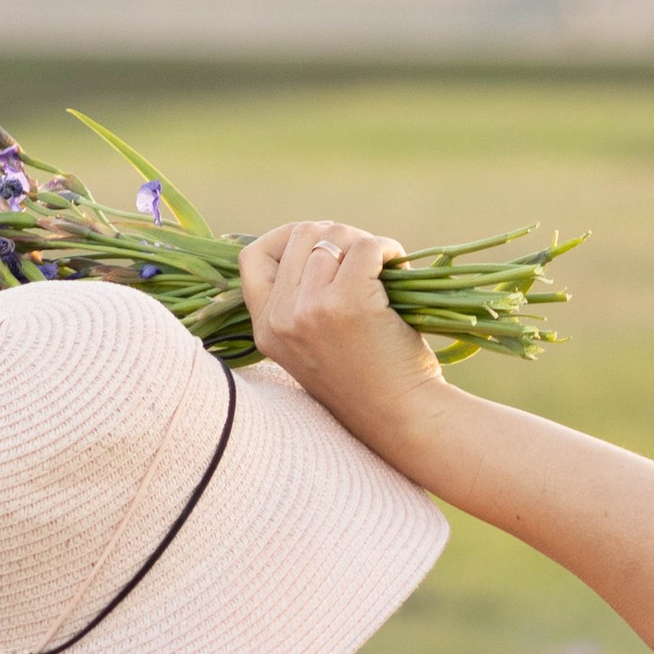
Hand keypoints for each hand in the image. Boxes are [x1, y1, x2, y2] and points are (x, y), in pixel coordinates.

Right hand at [239, 219, 442, 459]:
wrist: (400, 418)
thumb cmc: (364, 382)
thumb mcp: (308, 346)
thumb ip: (296, 303)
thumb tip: (312, 237)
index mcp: (265, 330)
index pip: (253, 258)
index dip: (285, 238)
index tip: (319, 245)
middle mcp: (281, 318)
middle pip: (300, 235)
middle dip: (336, 236)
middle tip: (363, 259)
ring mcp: (312, 309)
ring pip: (334, 235)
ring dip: (366, 243)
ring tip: (385, 271)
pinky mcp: (349, 301)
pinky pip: (367, 246)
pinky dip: (388, 249)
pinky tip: (398, 269)